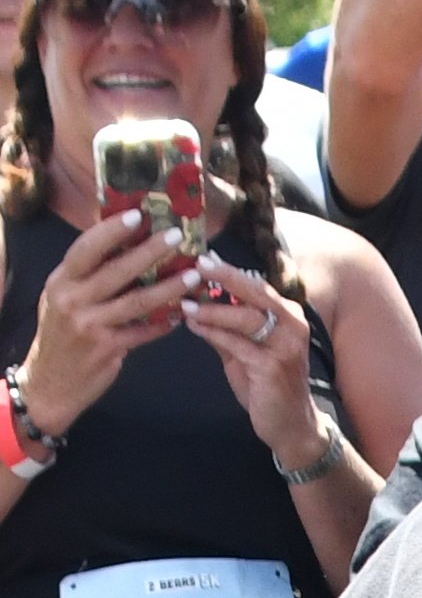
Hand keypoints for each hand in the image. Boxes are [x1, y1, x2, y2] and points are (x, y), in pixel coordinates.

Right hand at [19, 210, 196, 439]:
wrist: (51, 382)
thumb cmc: (62, 334)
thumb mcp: (62, 298)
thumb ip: (86, 278)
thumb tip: (122, 249)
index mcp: (61, 280)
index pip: (87, 248)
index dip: (112, 230)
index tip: (138, 215)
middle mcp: (72, 299)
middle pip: (118, 270)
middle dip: (150, 251)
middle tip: (177, 238)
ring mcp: (90, 324)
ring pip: (138, 301)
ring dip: (169, 287)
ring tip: (194, 276)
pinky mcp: (108, 348)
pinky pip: (144, 331)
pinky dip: (165, 323)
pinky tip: (184, 314)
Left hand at [176, 261, 326, 471]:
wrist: (290, 425)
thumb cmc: (266, 385)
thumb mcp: (243, 349)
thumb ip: (224, 325)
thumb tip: (193, 298)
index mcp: (287, 317)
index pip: (256, 285)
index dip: (228, 269)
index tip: (200, 256)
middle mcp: (293, 327)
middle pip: (256, 292)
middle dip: (224, 276)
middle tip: (195, 264)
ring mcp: (286, 347)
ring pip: (245, 317)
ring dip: (211, 309)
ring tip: (184, 303)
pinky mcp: (273, 368)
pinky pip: (238, 343)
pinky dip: (213, 333)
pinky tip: (193, 326)